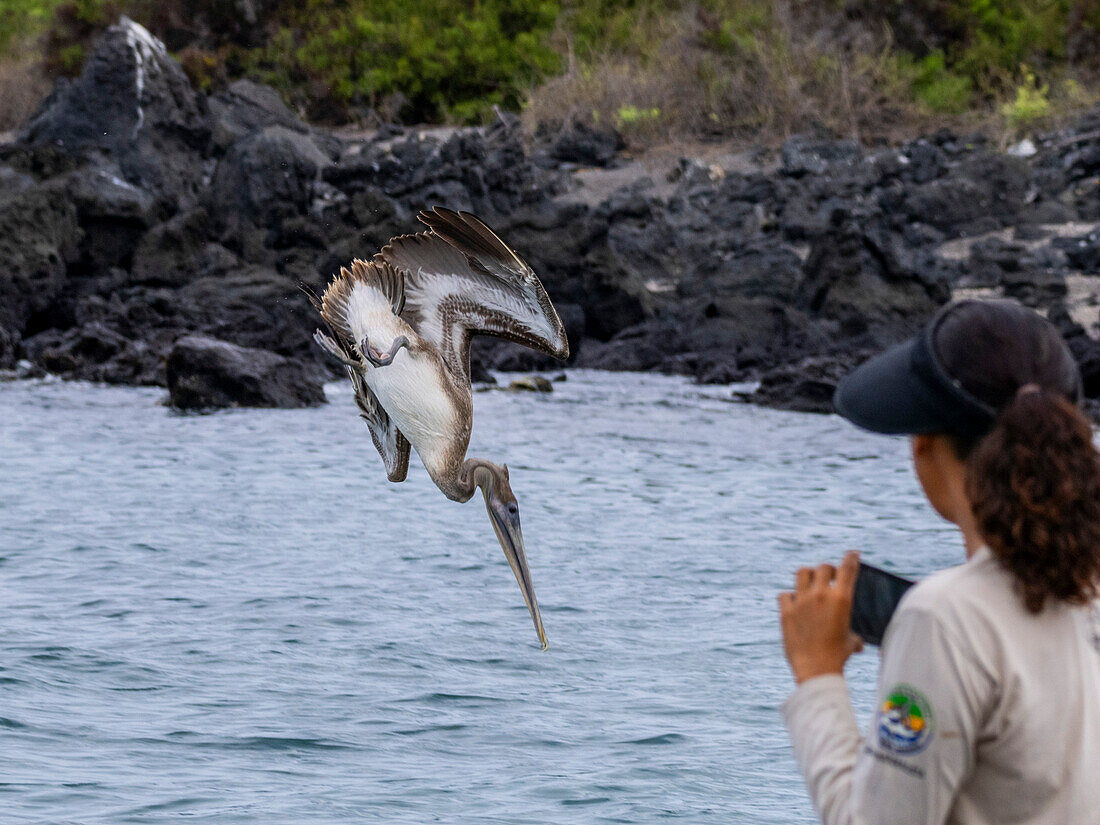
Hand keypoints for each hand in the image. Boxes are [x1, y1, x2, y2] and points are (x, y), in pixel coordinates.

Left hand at [779, 551, 863, 683]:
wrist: (816, 670)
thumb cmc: (837, 657)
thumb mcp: (851, 643)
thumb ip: (854, 636)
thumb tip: (859, 643)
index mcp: (841, 599)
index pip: (847, 568)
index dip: (851, 558)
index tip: (852, 554)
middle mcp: (820, 595)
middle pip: (823, 567)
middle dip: (827, 570)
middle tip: (828, 577)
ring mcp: (801, 601)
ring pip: (802, 573)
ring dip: (807, 576)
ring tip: (809, 584)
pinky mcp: (786, 611)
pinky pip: (784, 595)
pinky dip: (789, 597)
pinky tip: (793, 604)